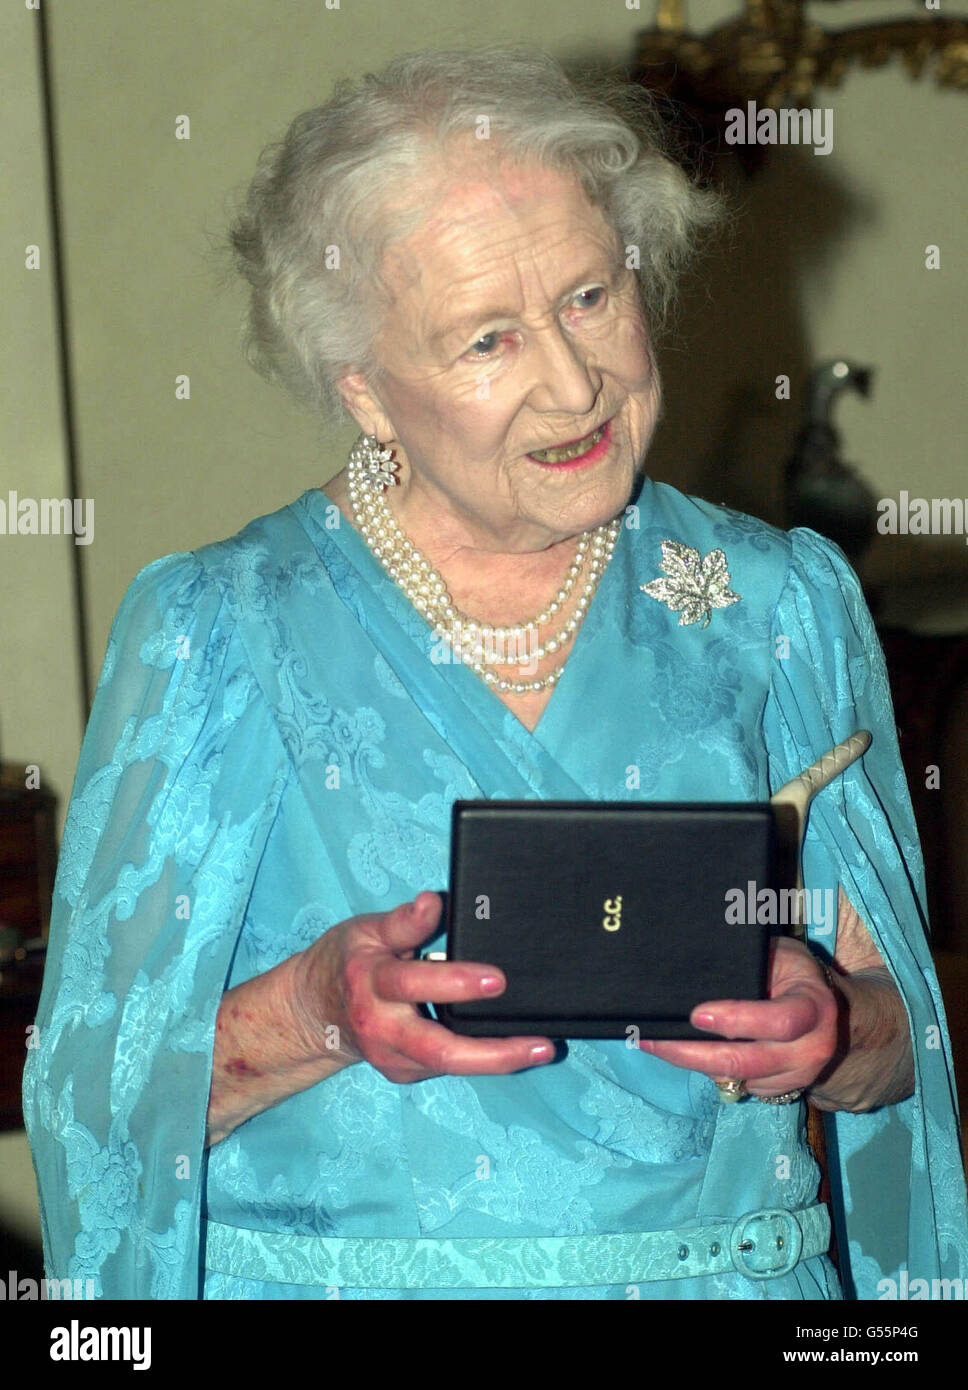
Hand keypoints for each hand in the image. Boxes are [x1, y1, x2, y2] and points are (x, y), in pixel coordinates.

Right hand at [290, 890, 554, 1083]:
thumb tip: (433, 903)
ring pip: (450, 1066)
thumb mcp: (367, 930)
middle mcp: (382, 1028)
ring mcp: (392, 1057)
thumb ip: (404, 922)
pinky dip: (482, 1058)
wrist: (314, 1012)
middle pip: (440, 1050)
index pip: (415, 983)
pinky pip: (449, 1066)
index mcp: (372, 983)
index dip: (457, 982)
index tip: (497, 978)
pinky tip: (514, 1048)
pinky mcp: (404, 1072)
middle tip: (540, 1042)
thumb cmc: (347, 962)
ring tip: (542, 1047)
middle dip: (493, 1052)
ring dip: (498, 1059)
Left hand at [639, 936, 839, 1098]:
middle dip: (696, 1054)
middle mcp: (811, 1049)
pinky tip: (680, 1052)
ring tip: (652, 1044)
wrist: (826, 1014)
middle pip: (748, 1063)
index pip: (780, 1021)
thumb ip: (749, 961)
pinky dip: (706, 1070)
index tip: (696, 1014)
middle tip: (655, 1040)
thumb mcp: (780, 953)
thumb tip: (697, 957)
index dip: (738, 1020)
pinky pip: (736, 1084)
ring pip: (735, 1078)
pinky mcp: (777, 1091)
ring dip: (691, 1063)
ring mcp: (797, 1076)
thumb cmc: (791, 972)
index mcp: (814, 1007)